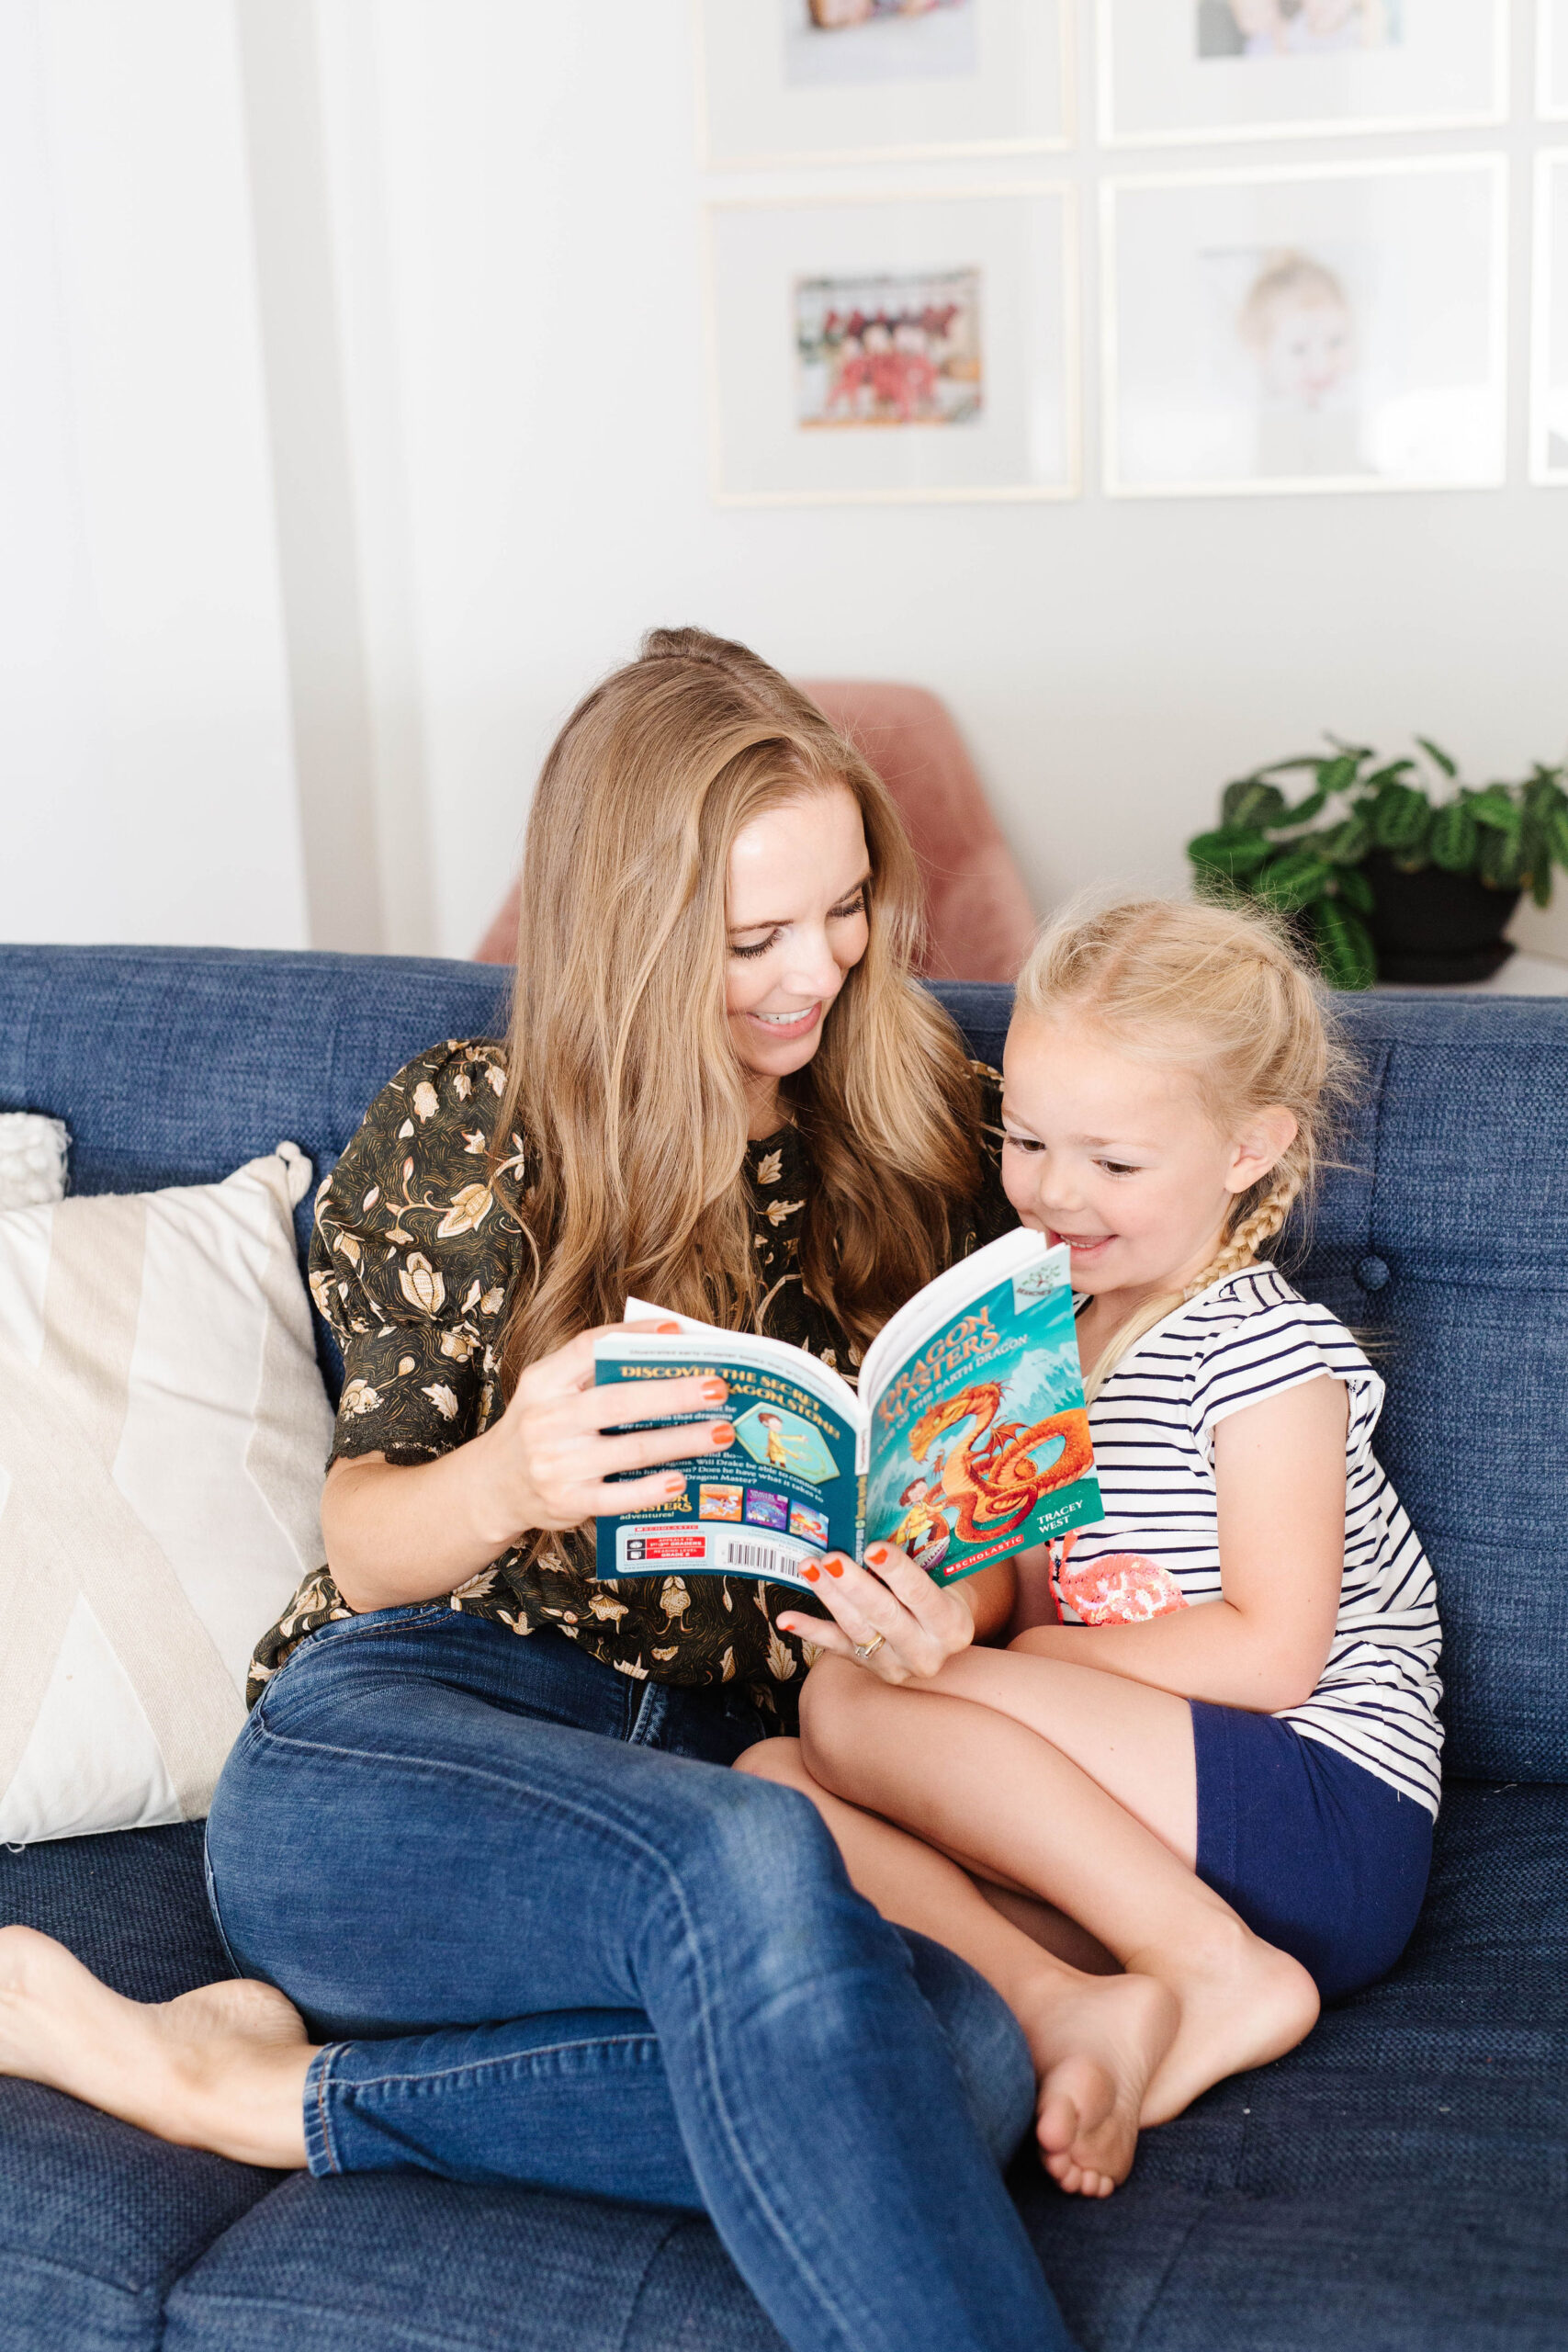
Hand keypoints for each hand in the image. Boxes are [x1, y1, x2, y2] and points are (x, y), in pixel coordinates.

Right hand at [472, 1321, 732, 1548]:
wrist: (494, 1485)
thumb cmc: (540, 1427)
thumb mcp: (550, 1390)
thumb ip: (593, 1372)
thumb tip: (668, 1352)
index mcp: (543, 1381)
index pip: (589, 1348)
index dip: (633, 1336)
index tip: (676, 1332)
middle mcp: (546, 1420)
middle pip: (618, 1401)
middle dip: (675, 1393)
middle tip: (718, 1387)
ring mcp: (555, 1464)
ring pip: (629, 1449)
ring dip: (681, 1441)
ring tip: (721, 1432)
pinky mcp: (566, 1501)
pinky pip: (616, 1497)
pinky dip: (651, 1489)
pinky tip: (681, 1480)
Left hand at [777, 1543, 976, 1685]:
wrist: (942, 1633)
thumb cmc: (942, 1592)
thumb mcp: (943, 1579)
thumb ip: (919, 1560)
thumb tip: (875, 1521)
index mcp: (952, 1626)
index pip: (922, 1595)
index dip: (897, 1571)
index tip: (873, 1547)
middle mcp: (926, 1652)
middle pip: (885, 1615)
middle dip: (854, 1584)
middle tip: (831, 1558)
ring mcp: (895, 1664)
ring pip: (857, 1628)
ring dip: (829, 1597)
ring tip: (809, 1568)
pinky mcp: (868, 1666)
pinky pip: (836, 1646)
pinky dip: (810, 1631)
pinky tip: (786, 1618)